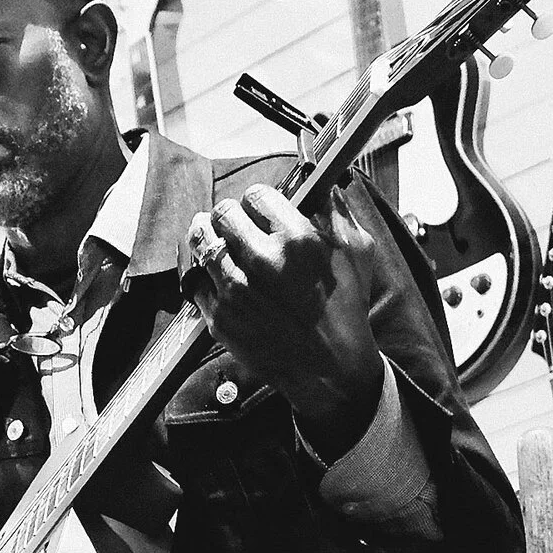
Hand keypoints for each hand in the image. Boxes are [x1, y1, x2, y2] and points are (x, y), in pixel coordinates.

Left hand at [186, 184, 383, 449]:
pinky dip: (201, 271)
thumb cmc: (345, 308)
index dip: (257, 197)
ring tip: (205, 228)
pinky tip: (209, 268)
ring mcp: (235, 291)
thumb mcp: (356, 251)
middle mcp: (261, 261)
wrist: (329, 367)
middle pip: (224, 215)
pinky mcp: (220, 317)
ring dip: (204, 232)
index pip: (257, 196)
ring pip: (202, 244)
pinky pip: (196, 281)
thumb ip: (336, 211)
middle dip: (228, 212)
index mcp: (296, 239)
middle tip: (230, 217)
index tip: (258, 203)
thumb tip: (321, 185)